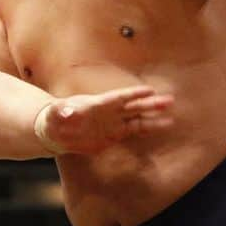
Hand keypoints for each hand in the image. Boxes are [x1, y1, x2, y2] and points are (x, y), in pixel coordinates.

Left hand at [40, 85, 174, 154]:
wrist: (57, 131)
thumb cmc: (55, 118)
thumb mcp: (55, 114)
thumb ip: (61, 112)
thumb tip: (65, 113)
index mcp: (98, 104)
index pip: (119, 98)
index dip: (133, 95)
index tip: (149, 91)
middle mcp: (109, 112)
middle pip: (133, 107)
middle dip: (150, 104)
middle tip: (169, 101)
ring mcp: (113, 122)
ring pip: (138, 119)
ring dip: (153, 118)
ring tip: (171, 118)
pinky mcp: (114, 134)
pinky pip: (134, 130)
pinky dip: (148, 129)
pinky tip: (162, 126)